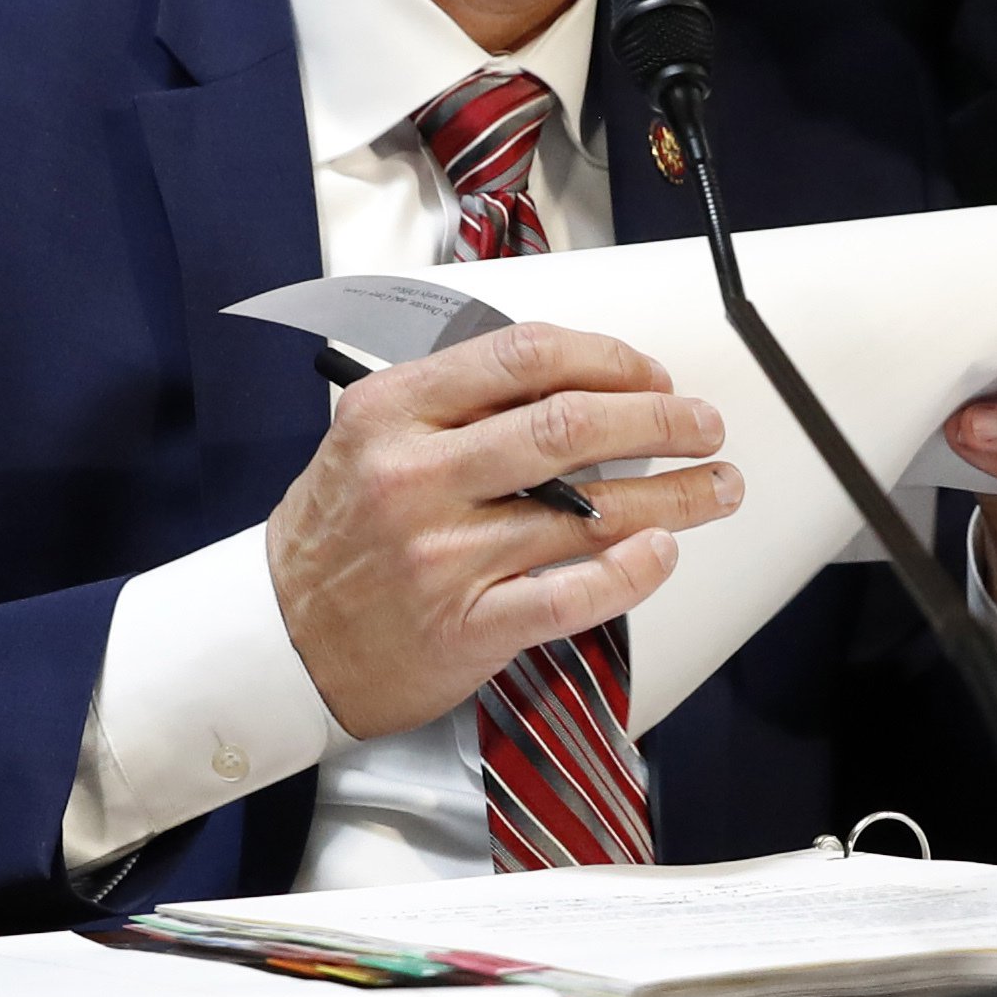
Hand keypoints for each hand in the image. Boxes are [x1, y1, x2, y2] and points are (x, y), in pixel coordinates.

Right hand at [268, 324, 742, 738]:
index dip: (610, 359)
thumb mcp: (371, 437)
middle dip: (661, 420)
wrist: (279, 639)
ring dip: (676, 496)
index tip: (652, 374)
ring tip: (717, 486)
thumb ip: (459, 405)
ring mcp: (443, 555)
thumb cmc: (338, 533)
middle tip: (704, 424)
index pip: (525, 357)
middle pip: (570, 425)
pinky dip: (633, 573)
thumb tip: (579, 382)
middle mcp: (417, 477)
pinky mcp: (467, 625)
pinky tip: (663, 553)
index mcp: (394, 413)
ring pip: (589, 512)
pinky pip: (572, 594)